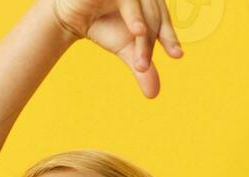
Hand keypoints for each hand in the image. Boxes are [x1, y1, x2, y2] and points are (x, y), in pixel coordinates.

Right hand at [50, 0, 182, 97]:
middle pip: (153, 16)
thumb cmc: (103, 27)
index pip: (163, 20)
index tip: (176, 55)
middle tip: (142, 67)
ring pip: (143, 7)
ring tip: (141, 54)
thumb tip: (154, 94)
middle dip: (149, 43)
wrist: (72, 17)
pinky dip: (133, 14)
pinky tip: (137, 30)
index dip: (170, 37)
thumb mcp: (125, 48)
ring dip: (143, 31)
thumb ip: (142, 67)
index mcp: (149, 3)